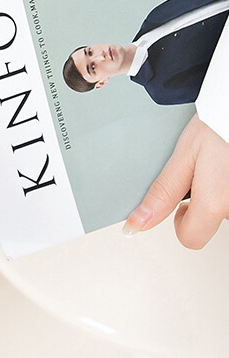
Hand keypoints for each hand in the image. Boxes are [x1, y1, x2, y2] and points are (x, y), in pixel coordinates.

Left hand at [124, 115, 228, 247]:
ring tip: (221, 162)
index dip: (180, 223)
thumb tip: (137, 223)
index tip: (179, 206)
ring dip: (222, 191)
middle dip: (206, 202)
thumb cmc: (222, 119)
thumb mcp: (184, 154)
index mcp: (216, 201)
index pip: (191, 239)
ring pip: (227, 207)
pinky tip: (227, 164)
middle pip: (213, 222)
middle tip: (206, 171)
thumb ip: (163, 192)